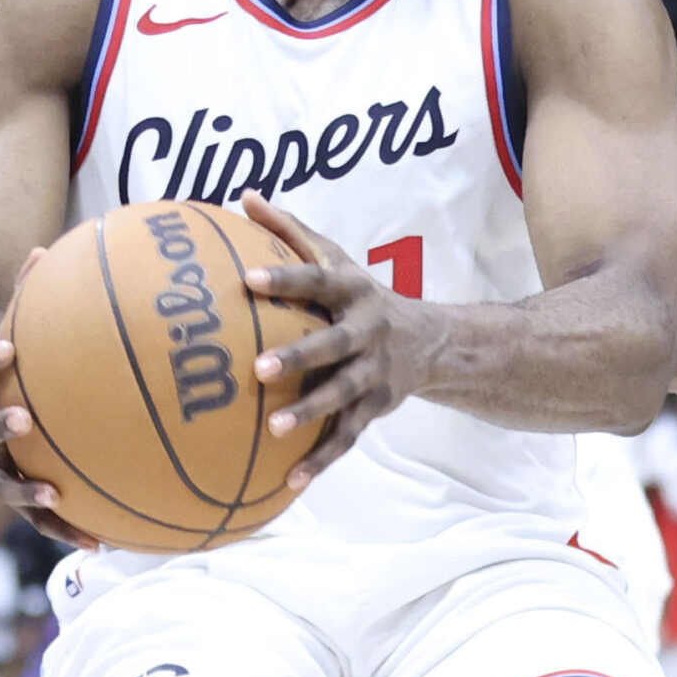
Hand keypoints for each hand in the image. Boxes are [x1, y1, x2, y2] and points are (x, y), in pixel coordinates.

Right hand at [0, 248, 99, 549]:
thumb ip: (19, 296)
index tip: (5, 349)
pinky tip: (101, 543)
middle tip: (22, 421)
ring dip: (27, 494)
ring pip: (4, 486)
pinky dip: (63, 527)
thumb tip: (45, 248)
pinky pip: (38, 515)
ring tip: (54, 496)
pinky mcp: (12, 490)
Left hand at [239, 191, 447, 490]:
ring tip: (274, 429)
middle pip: (332, 343)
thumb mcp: (336, 257)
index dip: (285, 276)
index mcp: (352, 290)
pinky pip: (347, 436)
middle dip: (298, 355)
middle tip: (257, 367)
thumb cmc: (360, 294)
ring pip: (342, 395)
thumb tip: (243, 196)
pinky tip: (290, 480)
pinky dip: (321, 459)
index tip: (247, 278)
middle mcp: (367, 330)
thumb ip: (290, 230)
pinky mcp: (376, 407)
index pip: (316, 278)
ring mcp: (375, 372)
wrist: (433, 341)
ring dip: (310, 412)